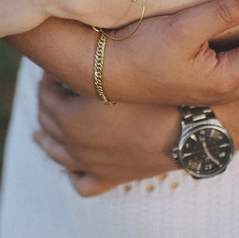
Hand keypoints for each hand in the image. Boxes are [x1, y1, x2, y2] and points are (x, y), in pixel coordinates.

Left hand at [33, 72, 180, 195]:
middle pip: (46, 121)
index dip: (48, 76)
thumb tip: (73, 53)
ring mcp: (92, 165)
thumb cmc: (159, 93)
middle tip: (56, 85)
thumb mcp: (117, 73)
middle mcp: (75, 145)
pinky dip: (72, 172)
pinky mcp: (111, 179)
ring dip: (47, 137)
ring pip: (56, 154)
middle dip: (47, 101)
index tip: (58, 65)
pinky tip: (72, 163)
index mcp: (71, 119)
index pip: (44, 93)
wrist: (194, 126)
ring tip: (45, 126)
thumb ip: (88, 67)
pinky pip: (81, 183)